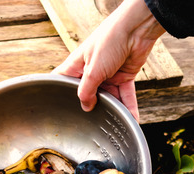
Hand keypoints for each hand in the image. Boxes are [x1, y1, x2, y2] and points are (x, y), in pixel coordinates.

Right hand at [52, 0, 165, 120]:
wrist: (136, 29)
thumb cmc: (110, 40)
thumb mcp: (93, 70)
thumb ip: (87, 91)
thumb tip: (85, 107)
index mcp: (77, 65)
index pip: (63, 80)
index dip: (59, 93)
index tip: (57, 108)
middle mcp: (92, 71)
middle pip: (88, 94)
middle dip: (91, 107)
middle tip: (91, 123)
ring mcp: (108, 74)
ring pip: (109, 97)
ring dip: (114, 109)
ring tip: (114, 124)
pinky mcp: (124, 76)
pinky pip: (126, 95)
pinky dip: (129, 106)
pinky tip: (131, 118)